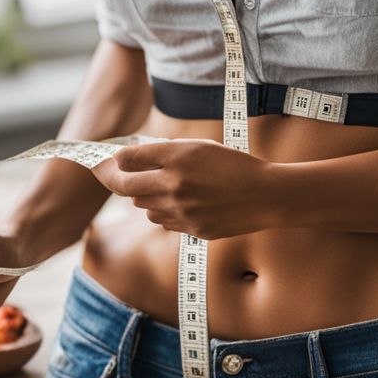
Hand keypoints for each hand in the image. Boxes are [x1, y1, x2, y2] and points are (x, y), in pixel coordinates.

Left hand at [90, 139, 281, 239]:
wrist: (265, 195)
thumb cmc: (233, 165)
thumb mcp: (199, 147)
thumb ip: (165, 153)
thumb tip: (131, 160)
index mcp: (177, 158)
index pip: (127, 159)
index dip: (115, 159)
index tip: (113, 159)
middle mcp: (174, 185)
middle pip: (125, 186)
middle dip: (116, 179)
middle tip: (112, 173)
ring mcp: (181, 211)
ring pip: (142, 207)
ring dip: (145, 197)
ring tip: (166, 187)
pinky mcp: (190, 230)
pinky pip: (163, 221)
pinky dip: (165, 212)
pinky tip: (183, 203)